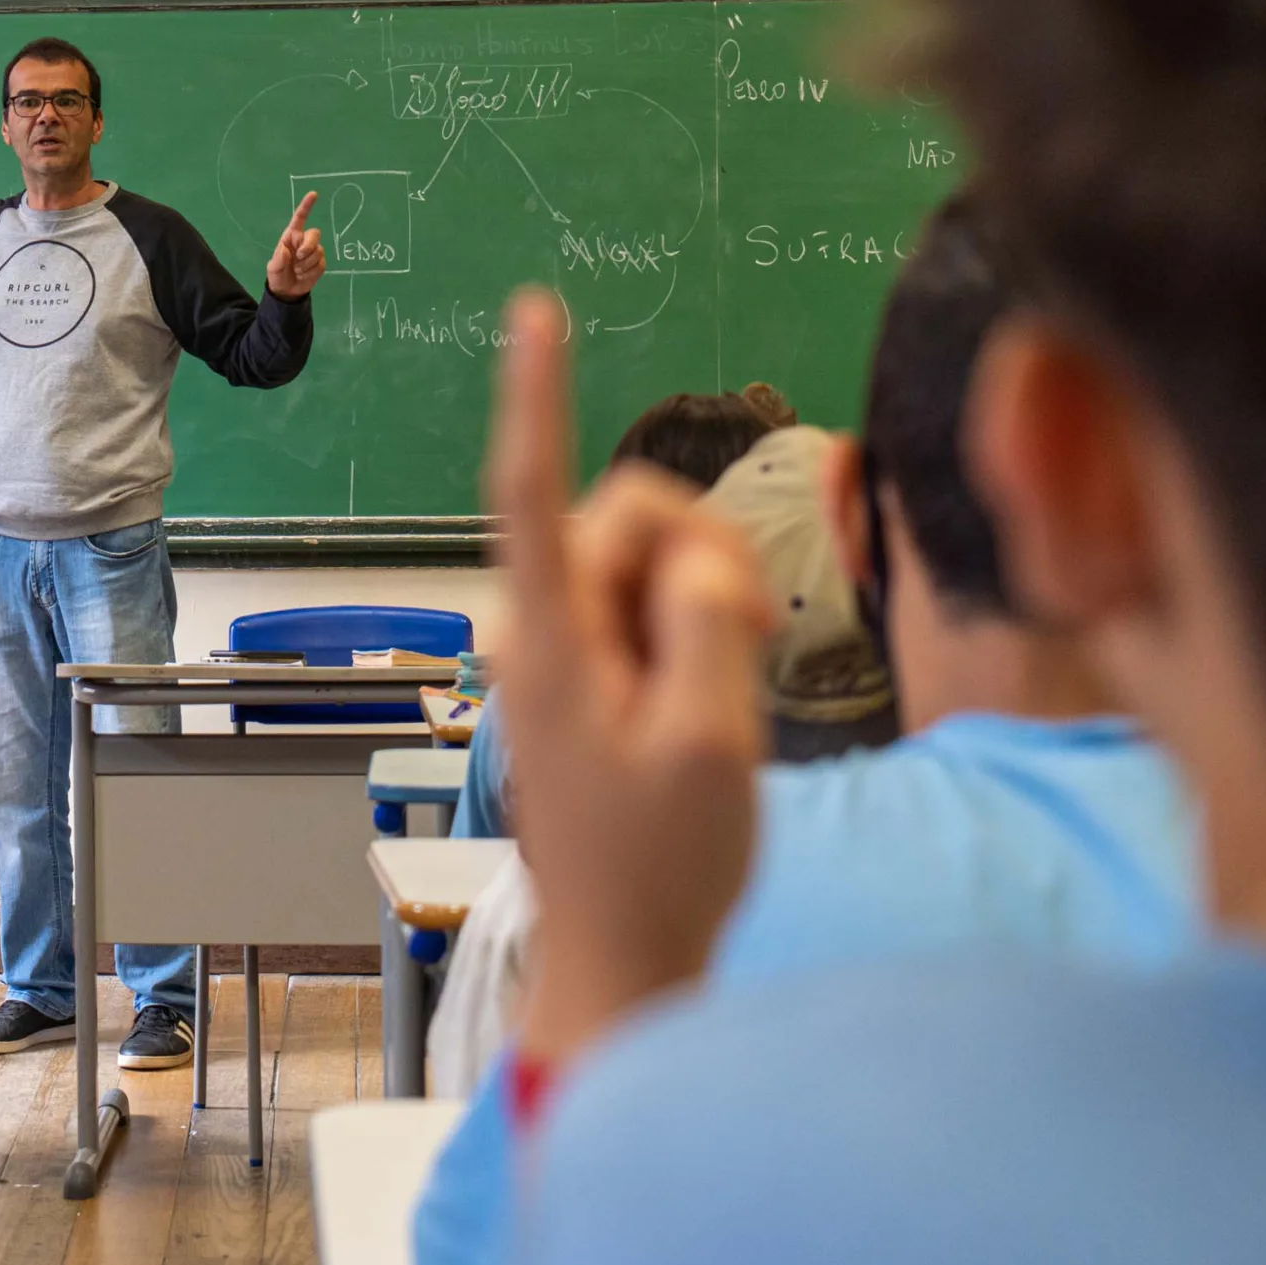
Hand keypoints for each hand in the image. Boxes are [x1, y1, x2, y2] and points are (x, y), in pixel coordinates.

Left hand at [266, 191, 326, 298]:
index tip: (313, 194)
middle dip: (308, 245)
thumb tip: (287, 250)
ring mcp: (313, 252)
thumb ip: (279, 259)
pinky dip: (311, 271)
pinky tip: (304, 275)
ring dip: (306, 264)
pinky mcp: (320, 263)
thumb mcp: (273, 268)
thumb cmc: (277, 275)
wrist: (286, 291)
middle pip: (314, 234)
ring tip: (297, 270)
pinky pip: (320, 264)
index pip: (300, 218)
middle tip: (299, 256)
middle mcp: (303, 241)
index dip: (306, 206)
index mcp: (291, 237)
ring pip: (318, 251)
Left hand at [490, 290, 772, 1066]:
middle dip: (697, 558)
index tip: (534, 310)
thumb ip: (709, 622)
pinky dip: (696, 634)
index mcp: (548, 636)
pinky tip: (704, 709)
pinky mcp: (589, 674)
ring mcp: (562, 651)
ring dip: (704, 604)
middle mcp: (539, 626)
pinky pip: (654, 609)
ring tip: (716, 702)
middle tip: (736, 657)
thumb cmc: (662, 863)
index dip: (536, 394)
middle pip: (631, 515)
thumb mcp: (713, 741)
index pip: (530, 490)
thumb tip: (694, 558)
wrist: (625, 954)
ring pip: (653, 560)